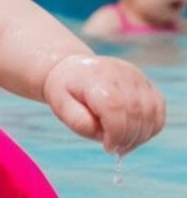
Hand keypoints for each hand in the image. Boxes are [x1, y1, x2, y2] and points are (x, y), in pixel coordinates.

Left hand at [43, 54, 165, 154]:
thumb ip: (79, 122)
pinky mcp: (146, 83)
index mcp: (96, 79)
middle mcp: (120, 73)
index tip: (107, 147)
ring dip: (140, 136)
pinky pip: (157, 111)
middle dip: (127, 138)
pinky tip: (133, 135)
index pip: (115, 108)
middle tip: (114, 149)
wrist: (73, 70)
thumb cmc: (66, 91)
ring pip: (151, 113)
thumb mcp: (60, 106)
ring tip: (122, 144)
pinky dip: (150, 128)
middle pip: (135, 113)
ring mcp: (136, 77)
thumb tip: (104, 134)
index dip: (115, 134)